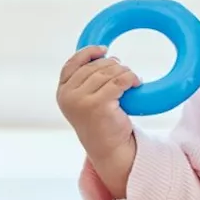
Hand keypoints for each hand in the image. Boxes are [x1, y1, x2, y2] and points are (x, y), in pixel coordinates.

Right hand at [57, 45, 140, 159]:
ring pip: (108, 73)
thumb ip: (86, 80)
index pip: (72, 64)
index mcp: (63, 92)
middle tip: (125, 71)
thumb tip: (103, 54)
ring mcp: (81, 101)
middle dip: (112, 65)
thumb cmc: (101, 122)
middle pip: (94, 67)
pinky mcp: (98, 105)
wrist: (109, 149)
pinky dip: (130, 78)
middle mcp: (68, 96)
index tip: (104, 50)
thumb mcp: (86, 99)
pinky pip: (119, 81)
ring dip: (124, 72)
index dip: (88, 53)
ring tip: (132, 79)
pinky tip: (137, 83)